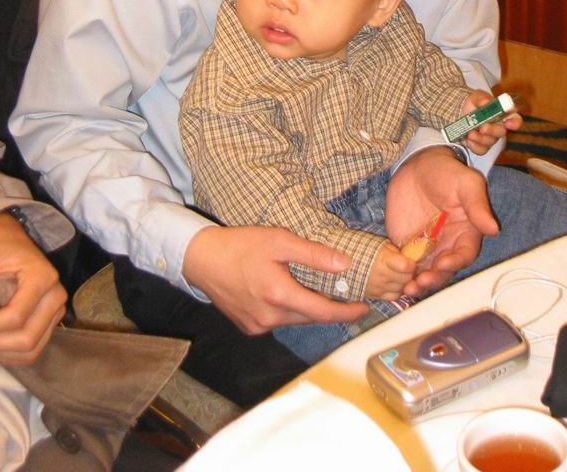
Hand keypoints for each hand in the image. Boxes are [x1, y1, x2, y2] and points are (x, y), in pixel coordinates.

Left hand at [0, 212, 66, 364]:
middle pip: (27, 339)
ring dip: (3, 353)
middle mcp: (56, 295)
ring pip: (31, 351)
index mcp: (42, 277)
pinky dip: (11, 355)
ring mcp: (56, 309)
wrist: (9, 237)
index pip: (15, 317)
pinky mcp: (51, 319)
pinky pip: (33, 350)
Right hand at [183, 225, 368, 334]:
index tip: (365, 308)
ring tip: (323, 294)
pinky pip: (278, 321)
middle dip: (331, 310)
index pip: (323, 312)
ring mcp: (257, 326)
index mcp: (278, 296)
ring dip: (310, 309)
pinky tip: (291, 294)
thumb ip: (313, 254)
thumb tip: (345, 264)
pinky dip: (291, 311)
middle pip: (310, 318)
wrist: (201, 259)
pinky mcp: (249, 327)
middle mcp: (269, 318)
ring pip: (295, 320)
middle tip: (350, 297)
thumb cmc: (241, 245)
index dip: (347, 312)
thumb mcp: (279, 240)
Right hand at [365, 241, 414, 300]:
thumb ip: (395, 251)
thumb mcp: (380, 245)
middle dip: (410, 273)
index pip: (406, 266)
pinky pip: (394, 296)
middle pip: (406, 278)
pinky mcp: (376, 295)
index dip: (411, 264)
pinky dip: (397, 291)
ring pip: (402, 288)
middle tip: (407, 269)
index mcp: (384, 259)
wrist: (345, 263)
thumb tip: (408, 257)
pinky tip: (394, 284)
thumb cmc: (363, 251)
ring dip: (404, 282)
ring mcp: (379, 287)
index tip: (410, 261)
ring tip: (399, 275)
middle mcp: (382, 275)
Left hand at [385, 147, 499, 297]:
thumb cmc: (446, 171)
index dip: (455, 263)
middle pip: (444, 270)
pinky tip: (394, 278)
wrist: (416, 165)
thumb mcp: (466, 183)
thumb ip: (477, 205)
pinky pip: (405, 265)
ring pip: (425, 272)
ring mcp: (427, 247)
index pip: (464, 254)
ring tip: (408, 286)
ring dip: (418, 282)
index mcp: (466, 232)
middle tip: (421, 281)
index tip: (444, 264)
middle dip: (434, 279)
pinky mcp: (406, 246)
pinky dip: (401, 274)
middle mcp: (448, 244)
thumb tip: (494, 229)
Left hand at [460, 91, 522, 155]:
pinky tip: (468, 139)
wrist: (461, 112)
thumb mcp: (477, 97)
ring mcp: (491, 138)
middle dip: (492, 131)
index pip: (515, 119)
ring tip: (470, 133)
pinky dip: (474, 145)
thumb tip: (486, 101)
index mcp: (503, 114)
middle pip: (501, 132)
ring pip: (490, 142)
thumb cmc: (475, 104)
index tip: (508, 123)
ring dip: (480, 138)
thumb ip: (482, 98)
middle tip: (482, 128)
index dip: (515, 123)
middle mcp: (499, 127)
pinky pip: (481, 150)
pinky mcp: (482, 146)